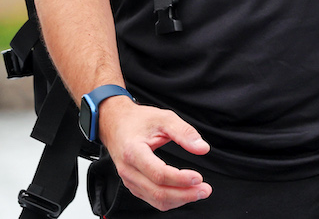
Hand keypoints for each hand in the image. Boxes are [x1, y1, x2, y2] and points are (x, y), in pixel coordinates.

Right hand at [97, 95, 211, 210]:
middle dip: (185, 194)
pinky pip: (153, 199)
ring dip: (180, 199)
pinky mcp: (132, 184)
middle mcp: (128, 169)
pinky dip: (171, 200)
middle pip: (159, 192)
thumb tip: (202, 148)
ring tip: (199, 191)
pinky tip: (183, 192)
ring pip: (157, 200)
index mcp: (133, 151)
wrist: (114, 122)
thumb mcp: (162, 118)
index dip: (180, 179)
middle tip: (205, 189)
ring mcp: (128, 179)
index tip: (198, 177)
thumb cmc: (137, 120)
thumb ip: (183, 132)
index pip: (158, 174)